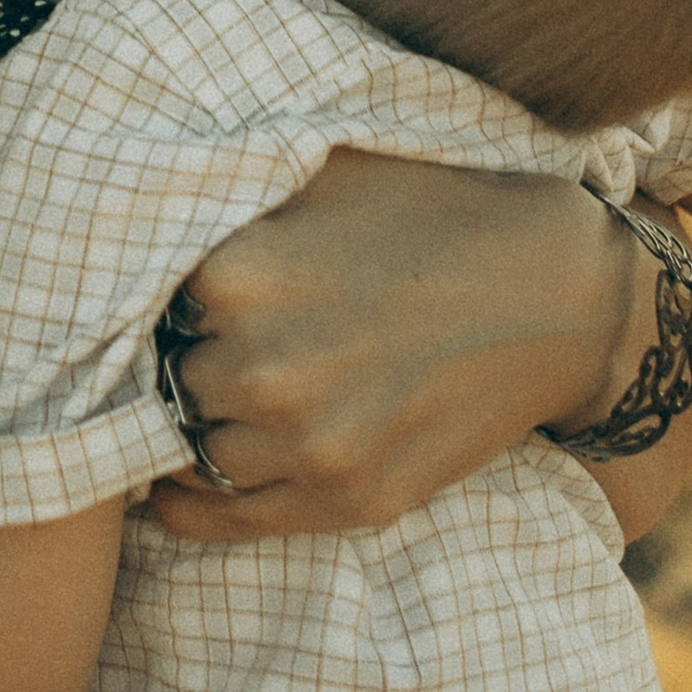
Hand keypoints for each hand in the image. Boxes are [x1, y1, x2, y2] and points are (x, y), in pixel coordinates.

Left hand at [144, 152, 642, 540]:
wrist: (555, 294)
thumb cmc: (432, 213)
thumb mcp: (319, 173)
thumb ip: (228, 192)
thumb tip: (135, 194)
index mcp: (234, 272)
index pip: (137, 302)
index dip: (153, 298)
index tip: (166, 294)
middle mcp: (259, 365)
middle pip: (164, 379)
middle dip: (178, 361)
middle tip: (195, 345)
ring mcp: (306, 442)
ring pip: (192, 449)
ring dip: (193, 426)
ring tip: (197, 403)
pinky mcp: (348, 499)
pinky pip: (226, 518)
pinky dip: (189, 503)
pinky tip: (170, 486)